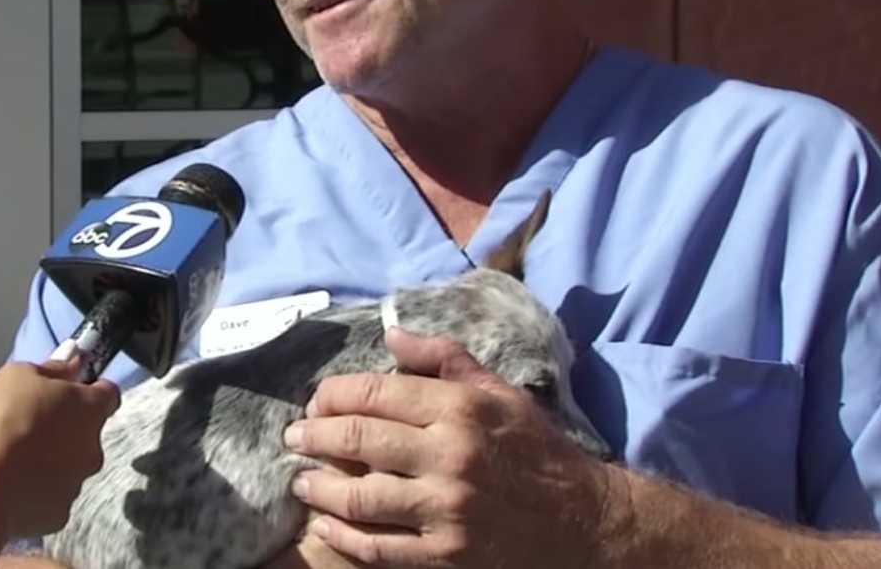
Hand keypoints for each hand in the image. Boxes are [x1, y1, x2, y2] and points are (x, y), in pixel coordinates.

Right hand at [0, 356, 120, 535]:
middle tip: (33, 424)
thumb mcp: (19, 374)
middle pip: (88, 433)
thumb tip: (71, 360)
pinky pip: (51, 497)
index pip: (109, 393)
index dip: (91, 388)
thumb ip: (51, 367)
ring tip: (17, 457)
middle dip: (67, 429)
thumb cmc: (6, 420)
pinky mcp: (59, 513)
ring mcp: (78, 483)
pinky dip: (37, 492)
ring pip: (70, 467)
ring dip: (52, 461)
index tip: (72, 387)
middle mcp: (94, 447)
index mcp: (91, 408)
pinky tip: (13, 485)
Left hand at [281, 328, 610, 566]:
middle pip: (357, 438)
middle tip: (295, 437)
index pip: (374, 392)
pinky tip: (325, 525)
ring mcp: (447, 509)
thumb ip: (444, 360)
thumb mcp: (500, 393)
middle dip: (313, 436)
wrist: (585, 523)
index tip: (316, 401)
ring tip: (302, 481)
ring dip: (319, 487)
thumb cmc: (537, 451)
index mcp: (461, 408)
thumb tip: (391, 334)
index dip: (332, 395)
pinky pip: (377, 547)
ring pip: (359, 496)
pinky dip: (342, 536)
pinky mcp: (446, 555)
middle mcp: (451, 454)